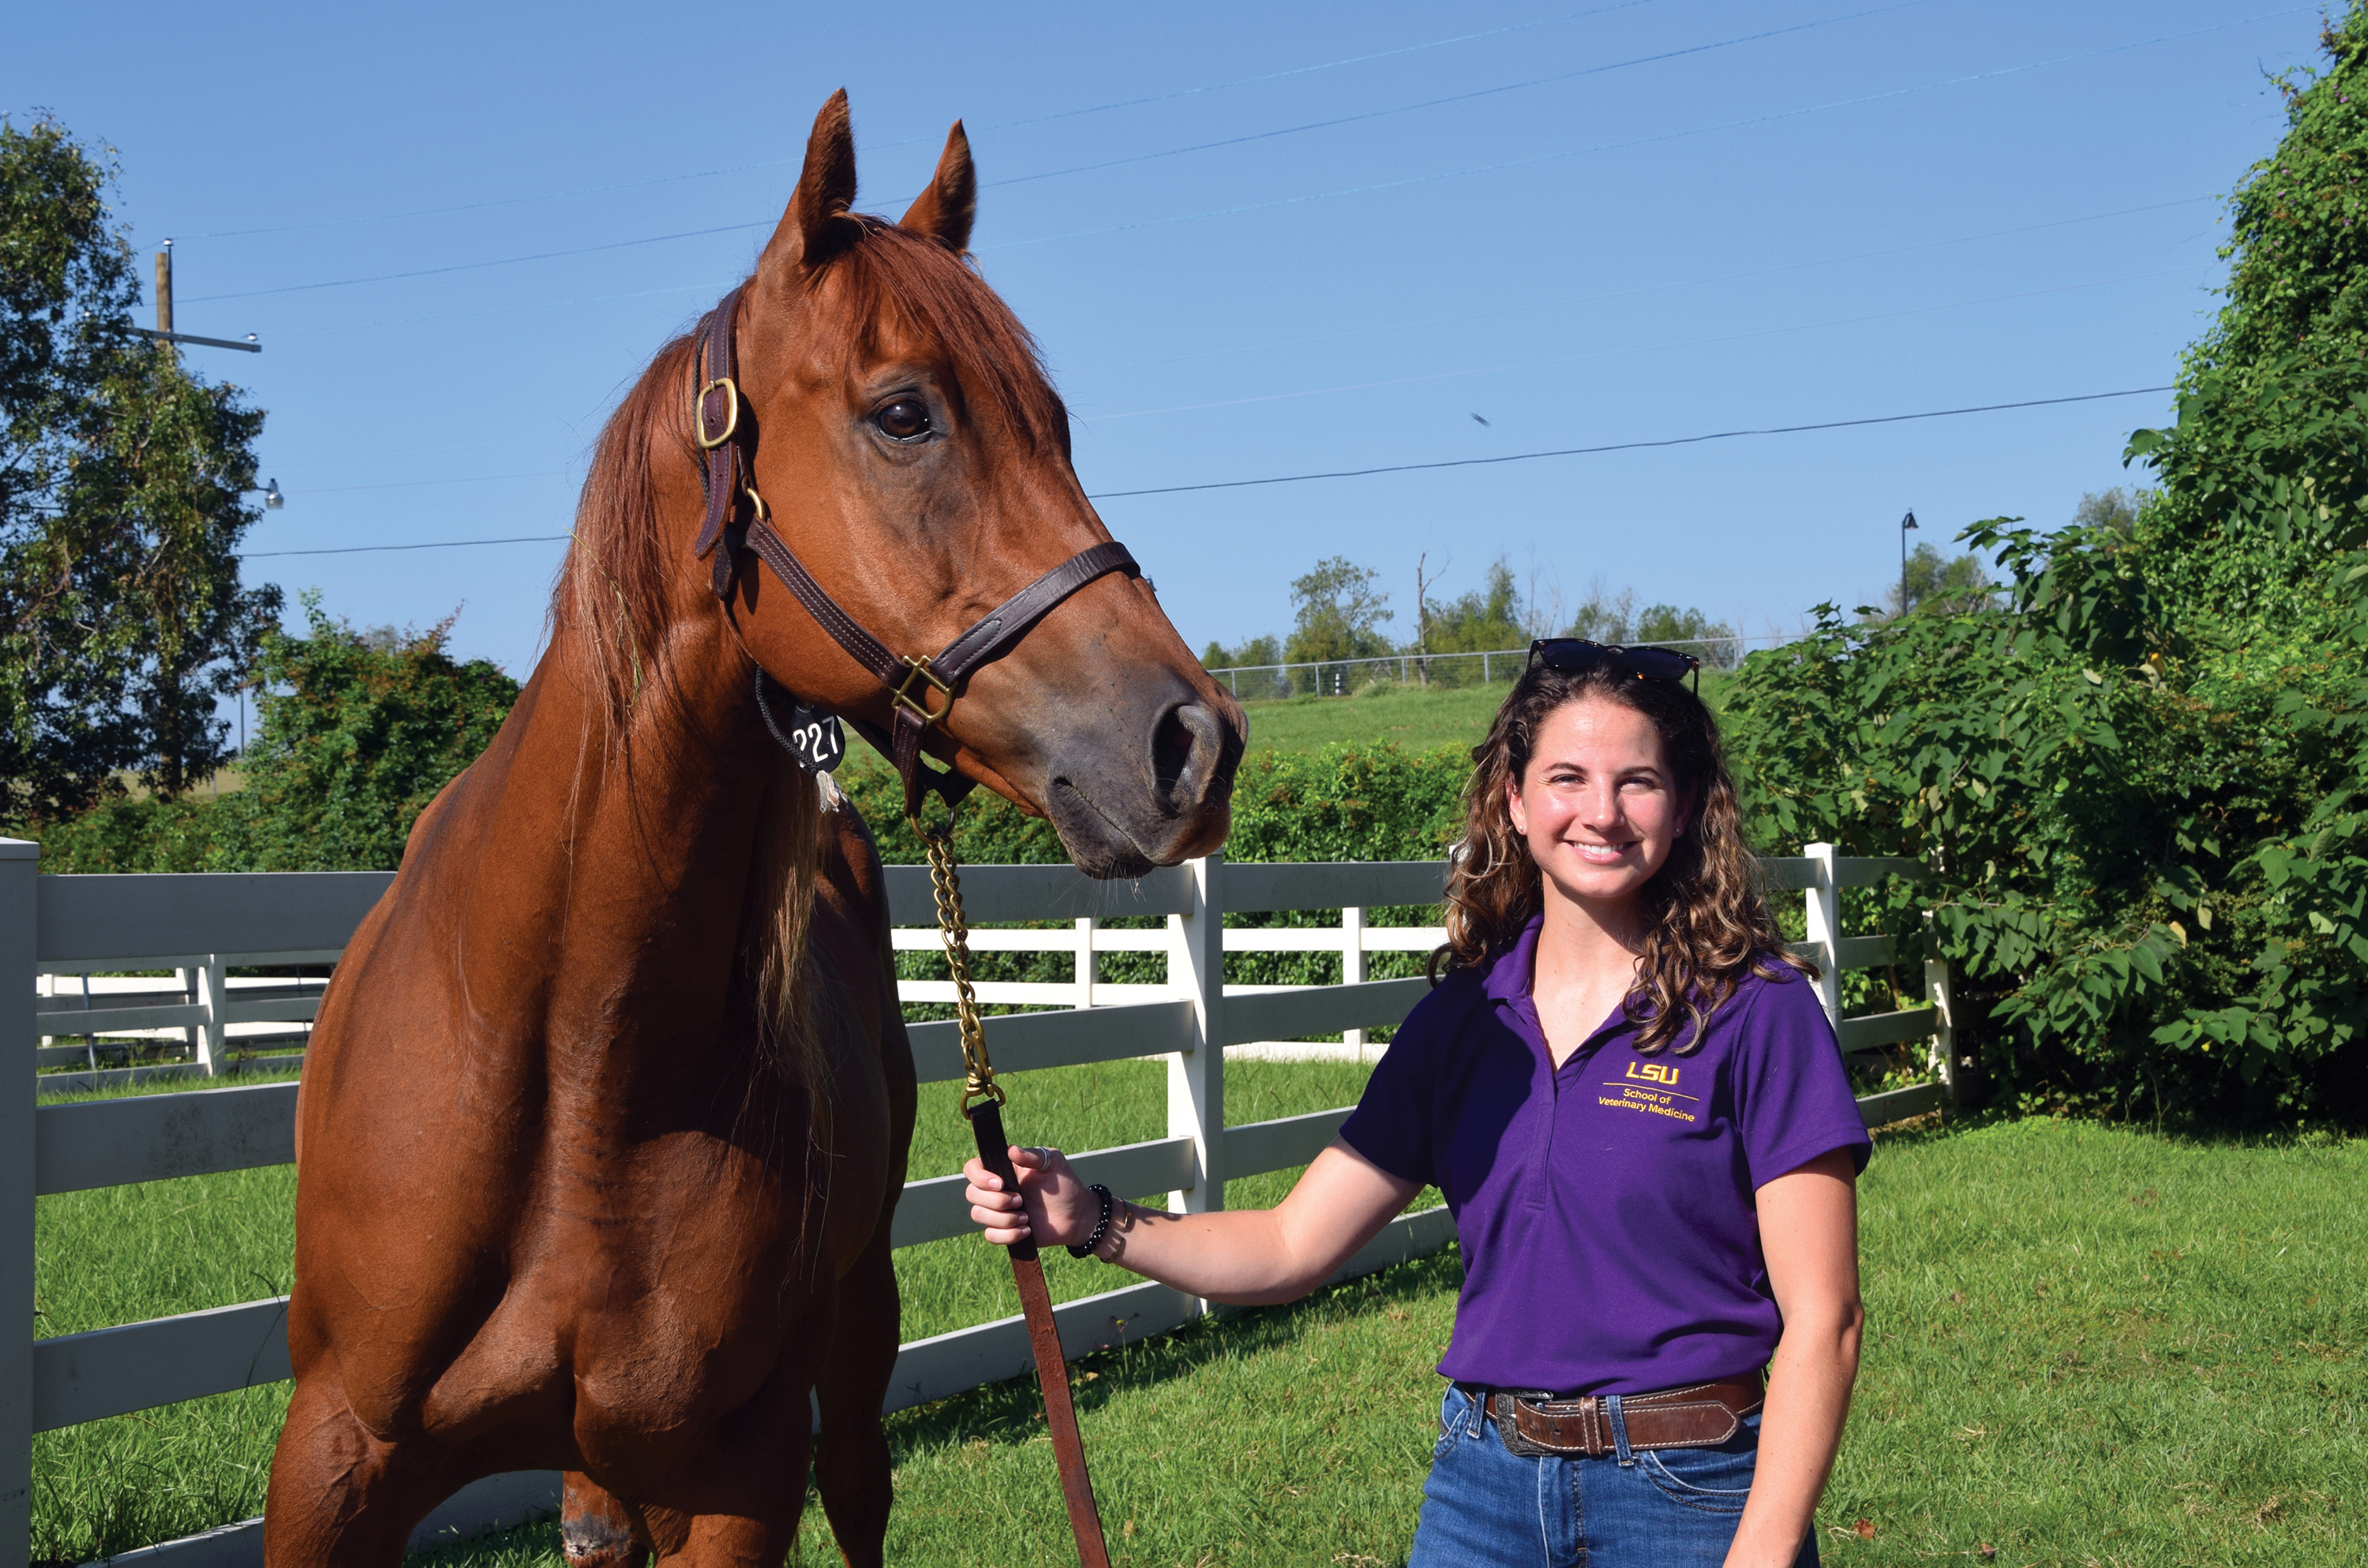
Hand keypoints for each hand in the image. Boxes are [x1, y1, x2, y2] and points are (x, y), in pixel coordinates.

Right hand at [964, 1145, 1094, 1248]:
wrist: (1078, 1216)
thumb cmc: (1065, 1185)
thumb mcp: (1054, 1163)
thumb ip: (1033, 1155)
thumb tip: (1011, 1150)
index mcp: (1003, 1169)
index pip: (972, 1168)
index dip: (979, 1177)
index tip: (1000, 1183)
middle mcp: (996, 1190)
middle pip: (972, 1194)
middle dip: (996, 1200)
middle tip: (1021, 1200)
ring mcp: (998, 1211)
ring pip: (978, 1215)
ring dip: (1002, 1218)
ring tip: (1026, 1217)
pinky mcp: (1004, 1231)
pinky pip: (990, 1236)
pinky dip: (1007, 1235)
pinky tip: (1026, 1230)